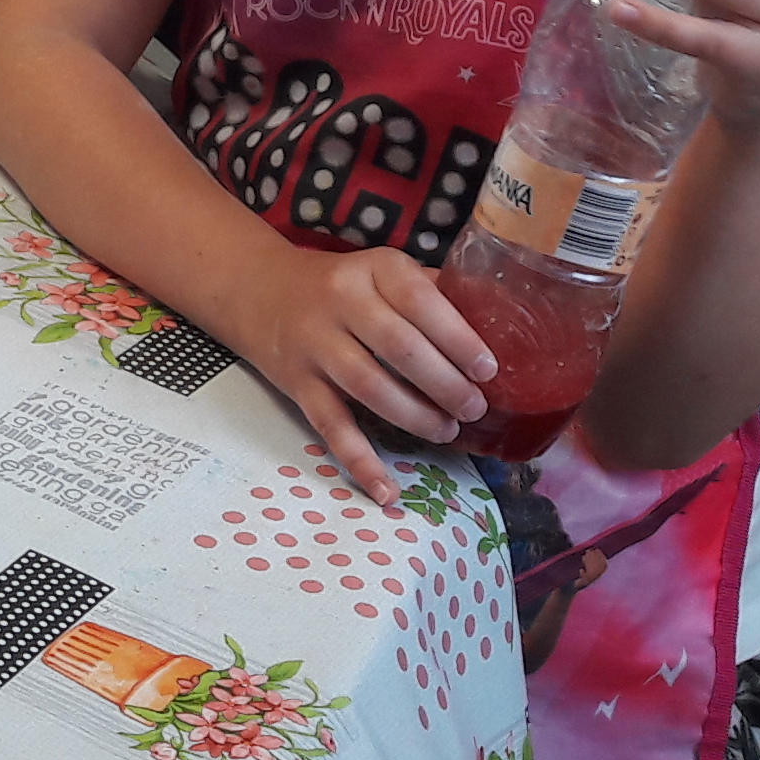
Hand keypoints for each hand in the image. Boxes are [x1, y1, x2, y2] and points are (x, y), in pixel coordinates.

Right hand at [238, 244, 493, 503]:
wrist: (259, 290)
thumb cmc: (343, 286)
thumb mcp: (383, 271)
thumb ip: (433, 292)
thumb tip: (500, 326)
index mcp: (374, 269)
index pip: (421, 301)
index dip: (458, 339)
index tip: (487, 370)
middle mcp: (340, 300)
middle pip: (399, 348)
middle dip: (445, 384)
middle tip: (474, 408)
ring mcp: (315, 343)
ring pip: (369, 387)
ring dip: (415, 416)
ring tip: (446, 431)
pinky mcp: (297, 383)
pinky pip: (331, 427)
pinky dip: (360, 461)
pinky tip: (387, 490)